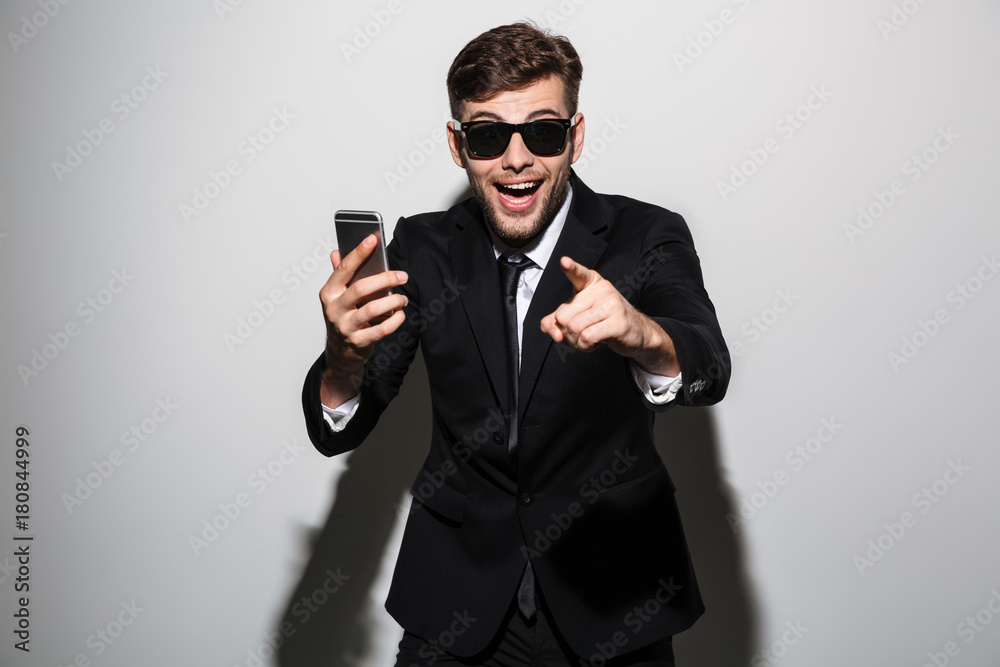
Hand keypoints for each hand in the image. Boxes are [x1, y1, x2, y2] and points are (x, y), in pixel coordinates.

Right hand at [319, 235, 407, 404]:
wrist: (339, 353)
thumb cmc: (343, 318)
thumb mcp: (337, 296)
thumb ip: (339, 275)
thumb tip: (336, 252)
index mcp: (329, 293)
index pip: (343, 269)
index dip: (358, 253)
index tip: (372, 240)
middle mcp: (334, 309)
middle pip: (361, 288)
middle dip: (385, 279)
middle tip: (402, 275)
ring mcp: (345, 327)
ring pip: (372, 309)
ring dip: (392, 301)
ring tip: (402, 298)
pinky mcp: (358, 342)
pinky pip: (381, 330)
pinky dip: (395, 320)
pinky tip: (400, 314)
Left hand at [540, 256, 679, 375]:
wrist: (635, 331)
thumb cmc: (603, 320)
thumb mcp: (577, 315)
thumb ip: (556, 321)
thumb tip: (552, 331)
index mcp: (590, 283)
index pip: (578, 274)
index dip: (571, 268)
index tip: (564, 261)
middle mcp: (602, 290)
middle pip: (563, 315)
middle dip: (566, 331)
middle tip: (580, 332)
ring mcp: (612, 305)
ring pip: (574, 328)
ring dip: (576, 341)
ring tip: (588, 337)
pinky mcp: (619, 323)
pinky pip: (588, 337)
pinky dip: (586, 345)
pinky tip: (595, 342)